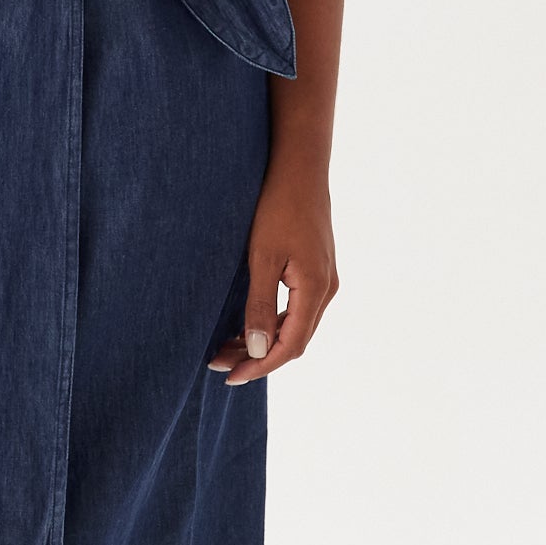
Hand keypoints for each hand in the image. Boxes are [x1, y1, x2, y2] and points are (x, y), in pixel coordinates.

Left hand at [208, 162, 338, 383]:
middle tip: (219, 362)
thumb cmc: (278, 207)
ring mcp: (323, 280)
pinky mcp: (316, 270)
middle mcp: (326, 290)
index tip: (231, 376)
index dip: (261, 365)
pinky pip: (296, 309)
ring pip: (295, 326)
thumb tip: (259, 349)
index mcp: (316, 290)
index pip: (290, 346)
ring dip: (264, 340)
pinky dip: (272, 323)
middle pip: (294, 341)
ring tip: (227, 346)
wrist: (299, 168)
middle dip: (257, 356)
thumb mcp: (262, 258)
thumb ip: (261, 305)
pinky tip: (248, 324)